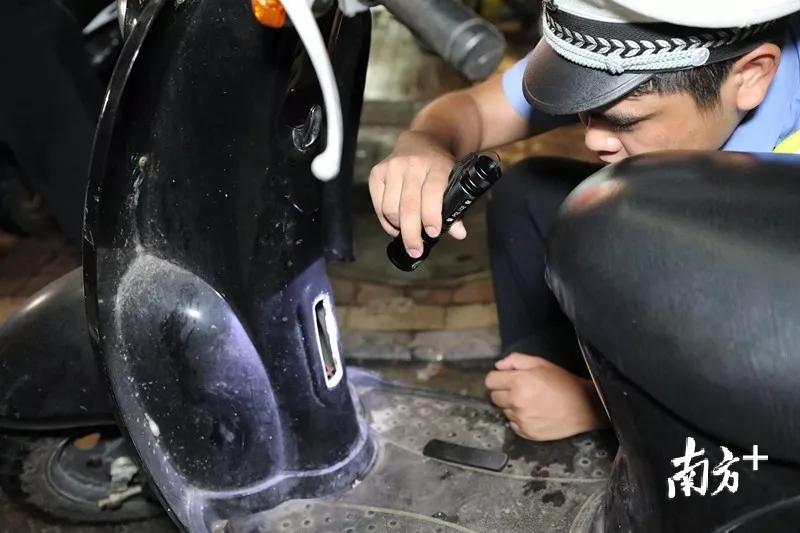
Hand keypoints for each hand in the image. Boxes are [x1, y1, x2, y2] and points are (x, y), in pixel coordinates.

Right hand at [368, 130, 466, 258]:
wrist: (422, 140)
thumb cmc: (439, 167)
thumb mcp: (453, 180)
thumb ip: (456, 208)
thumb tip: (459, 233)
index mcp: (437, 165)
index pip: (432, 193)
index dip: (432, 216)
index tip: (433, 234)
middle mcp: (413, 164)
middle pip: (408, 206)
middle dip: (412, 233)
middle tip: (416, 250)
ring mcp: (392, 167)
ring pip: (391, 208)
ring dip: (398, 227)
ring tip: (407, 235)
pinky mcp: (377, 172)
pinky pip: (378, 205)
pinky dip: (385, 221)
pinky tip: (394, 226)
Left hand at [485, 353, 608, 440]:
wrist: (584, 407)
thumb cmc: (562, 383)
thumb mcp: (540, 363)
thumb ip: (515, 360)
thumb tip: (498, 367)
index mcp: (518, 382)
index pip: (490, 381)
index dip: (498, 378)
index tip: (506, 379)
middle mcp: (516, 402)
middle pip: (494, 397)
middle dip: (503, 392)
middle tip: (520, 390)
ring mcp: (520, 419)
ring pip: (503, 411)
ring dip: (512, 406)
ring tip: (530, 402)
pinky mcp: (526, 433)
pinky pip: (512, 424)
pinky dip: (519, 419)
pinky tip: (533, 414)